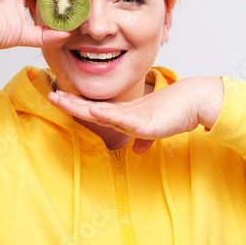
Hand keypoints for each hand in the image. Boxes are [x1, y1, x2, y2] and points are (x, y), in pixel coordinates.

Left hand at [48, 77, 223, 153]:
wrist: (195, 102)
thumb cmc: (176, 111)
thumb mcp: (154, 129)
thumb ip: (143, 138)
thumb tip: (138, 150)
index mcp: (125, 114)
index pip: (95, 110)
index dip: (77, 106)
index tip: (60, 99)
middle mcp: (125, 113)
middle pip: (92, 108)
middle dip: (70, 103)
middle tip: (50, 94)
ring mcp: (134, 116)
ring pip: (101, 111)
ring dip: (79, 106)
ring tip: (60, 99)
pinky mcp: (146, 122)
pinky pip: (124, 119)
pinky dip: (107, 115)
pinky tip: (93, 112)